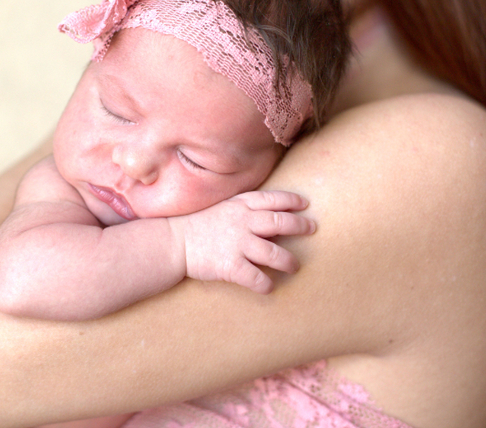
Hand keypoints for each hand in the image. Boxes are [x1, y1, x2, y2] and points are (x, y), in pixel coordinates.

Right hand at [169, 191, 313, 293]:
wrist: (174, 242)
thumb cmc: (199, 224)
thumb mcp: (223, 207)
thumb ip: (246, 210)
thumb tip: (272, 217)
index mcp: (240, 205)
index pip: (273, 200)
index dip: (292, 201)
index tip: (305, 205)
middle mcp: (243, 222)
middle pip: (280, 223)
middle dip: (300, 226)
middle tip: (311, 229)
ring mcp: (238, 244)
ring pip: (274, 253)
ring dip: (289, 261)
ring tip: (294, 266)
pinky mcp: (230, 266)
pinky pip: (256, 278)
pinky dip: (266, 284)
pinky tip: (269, 287)